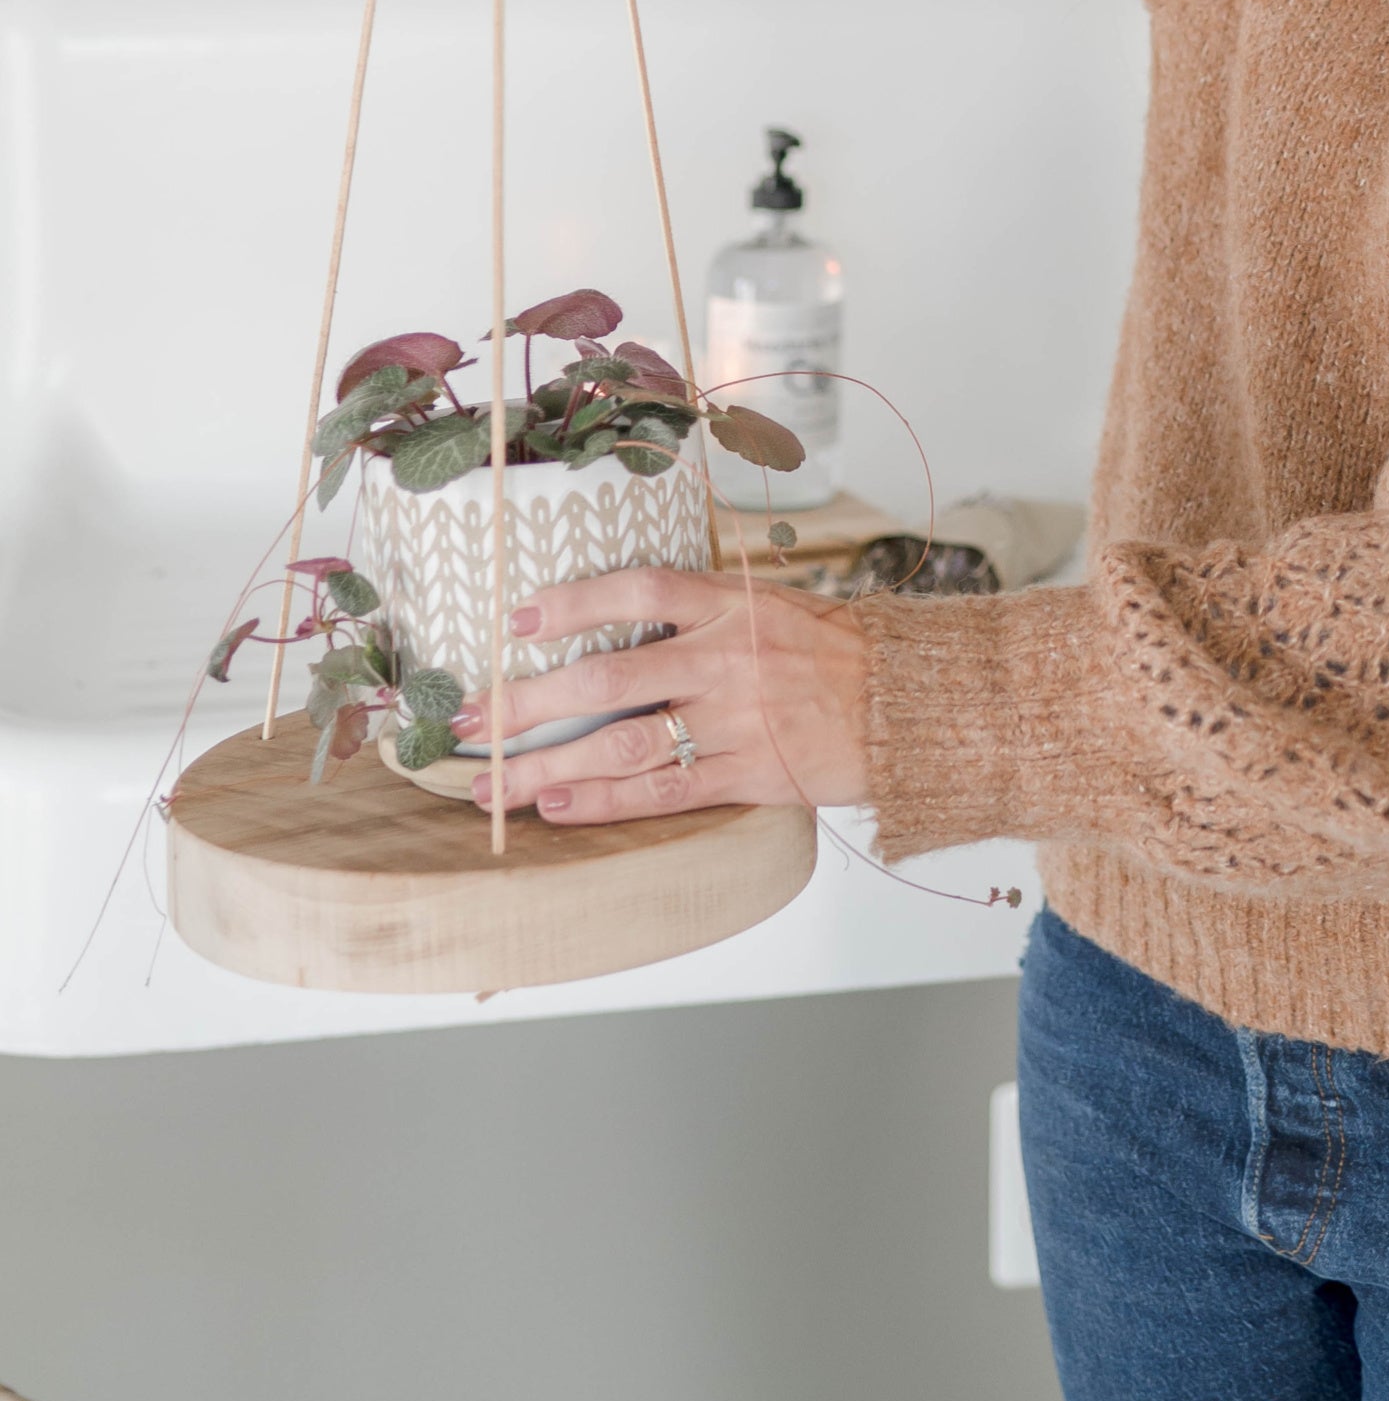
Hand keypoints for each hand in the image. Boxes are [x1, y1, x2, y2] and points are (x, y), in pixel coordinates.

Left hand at [452, 567, 869, 825]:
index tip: (515, 620)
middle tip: (468, 720)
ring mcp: (737, 721)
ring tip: (491, 784)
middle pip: (609, 679)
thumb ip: (702, 613)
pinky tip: (557, 809)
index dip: (574, 602)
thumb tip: (618, 616)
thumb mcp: (772, 605)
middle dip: (527, 702)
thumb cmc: (833, 652)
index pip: (640, 591)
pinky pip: (665, 792)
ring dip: (549, 767)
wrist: (908, 704)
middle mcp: (727, 660)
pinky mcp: (751, 775)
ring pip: (624, 746)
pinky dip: (606, 804)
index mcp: (733, 606)